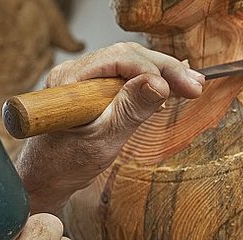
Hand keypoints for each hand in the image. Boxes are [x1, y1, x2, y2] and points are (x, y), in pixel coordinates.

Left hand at [16, 42, 204, 212]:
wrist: (46, 179)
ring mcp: (83, 80)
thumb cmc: (65, 165)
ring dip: (161, 74)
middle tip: (195, 85)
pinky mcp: (92, 91)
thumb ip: (130, 111)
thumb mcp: (102, 141)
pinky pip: (124, 79)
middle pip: (128, 58)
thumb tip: (159, 84)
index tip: (184, 87)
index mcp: (70, 80)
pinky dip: (148, 84)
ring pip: (129, 66)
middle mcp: (75, 73)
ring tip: (191, 85)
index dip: (156, 70)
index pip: (121, 60)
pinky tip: (171, 86)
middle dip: (164, 69)